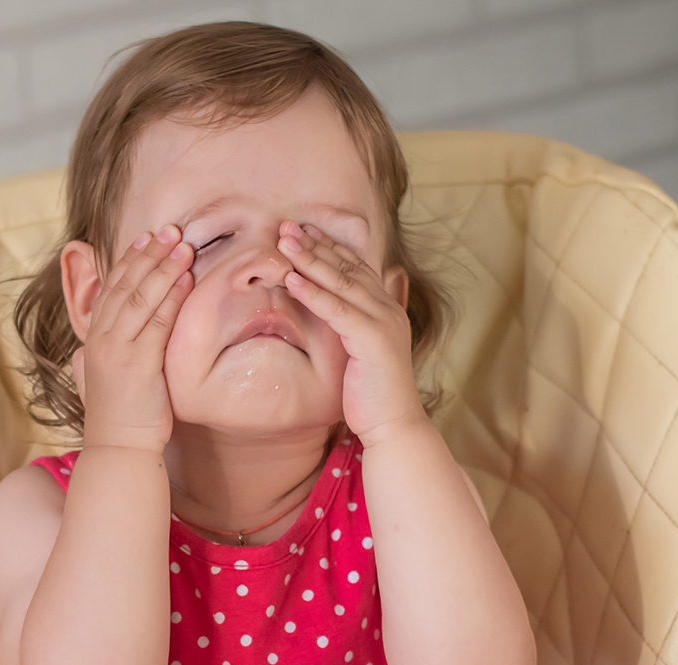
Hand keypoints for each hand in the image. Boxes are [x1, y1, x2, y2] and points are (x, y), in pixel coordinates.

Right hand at [72, 225, 193, 452]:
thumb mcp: (107, 377)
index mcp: (94, 338)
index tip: (147, 237)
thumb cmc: (120, 418)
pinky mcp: (138, 364)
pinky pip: (157, 323)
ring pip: (140, 297)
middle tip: (171, 229)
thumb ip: (107, 353)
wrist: (118, 449)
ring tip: (183, 245)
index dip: (130, 260)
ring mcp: (118, 350)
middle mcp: (101, 339)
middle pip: (125, 284)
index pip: (111, 288)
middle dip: (150, 254)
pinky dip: (171, 297)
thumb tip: (100, 345)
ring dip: (163, 267)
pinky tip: (185, 279)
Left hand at [277, 220, 423, 444]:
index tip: (302, 231)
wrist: (394, 426)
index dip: (329, 247)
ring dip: (310, 259)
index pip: (356, 268)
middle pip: (348, 267)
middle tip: (286, 225)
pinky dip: (313, 293)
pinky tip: (292, 279)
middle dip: (316, 244)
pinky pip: (337, 310)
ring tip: (284, 241)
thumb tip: (336, 316)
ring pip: (342, 282)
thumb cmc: (372, 397)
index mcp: (386, 310)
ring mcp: (383, 322)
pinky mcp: (372, 339)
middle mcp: (388, 309)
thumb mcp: (361, 355)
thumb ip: (352, 329)